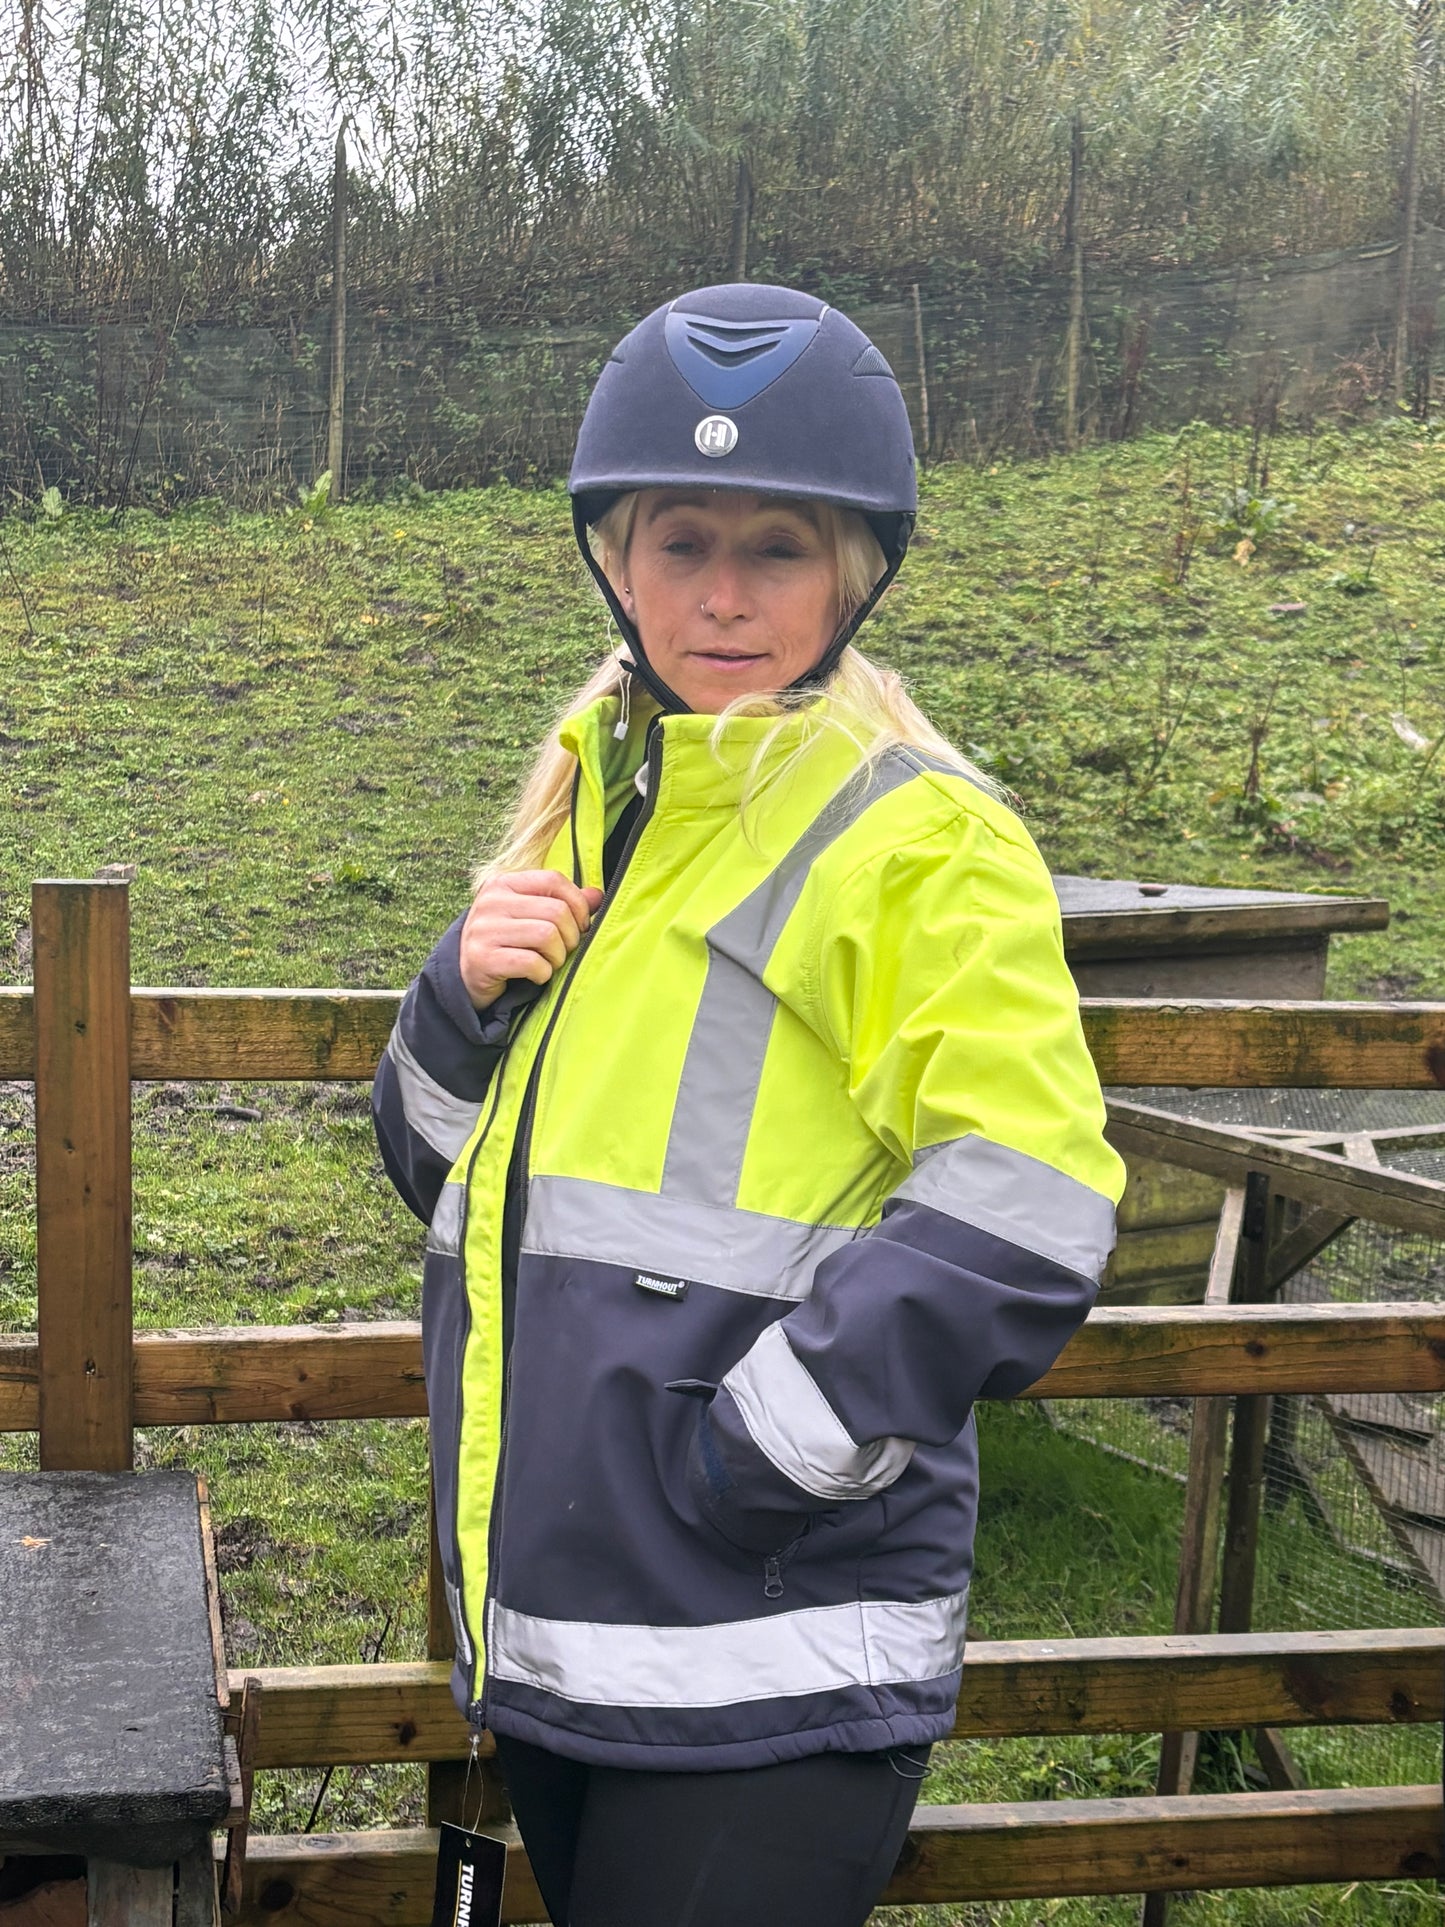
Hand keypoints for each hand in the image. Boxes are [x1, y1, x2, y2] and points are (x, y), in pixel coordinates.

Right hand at [459, 870, 604, 1009]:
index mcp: (504, 883)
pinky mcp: (483, 958)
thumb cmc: (508, 943)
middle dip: (570, 937)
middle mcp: (491, 901)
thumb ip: (564, 903)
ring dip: (558, 957)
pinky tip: (536, 975)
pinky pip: (532, 963)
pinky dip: (543, 974)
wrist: (467, 977)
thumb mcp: (531, 917)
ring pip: (547, 936)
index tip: (580, 925)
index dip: (578, 905)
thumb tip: (598, 895)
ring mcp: (484, 929)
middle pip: (556, 911)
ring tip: (549, 963)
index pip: (554, 880)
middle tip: (563, 951)